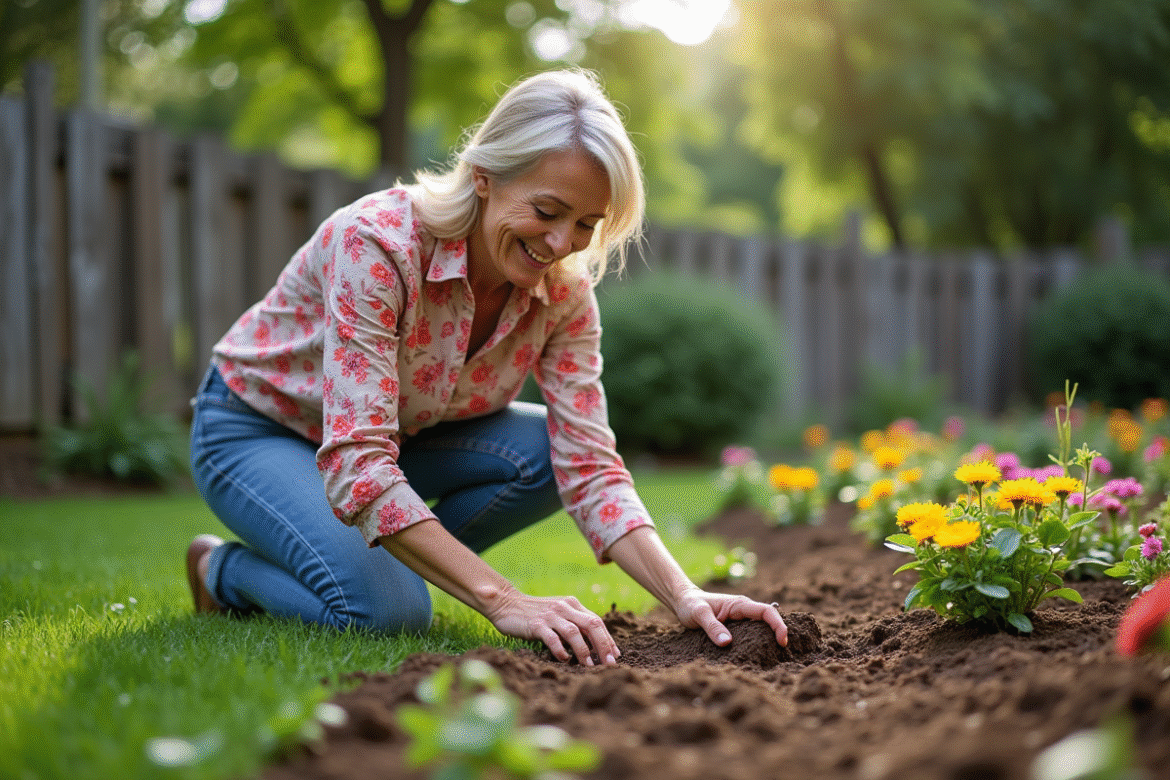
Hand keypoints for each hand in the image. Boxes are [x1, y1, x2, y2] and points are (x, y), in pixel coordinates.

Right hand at [484, 589, 620, 666]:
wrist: (506, 604)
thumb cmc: (534, 613)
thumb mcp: (557, 614)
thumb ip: (574, 623)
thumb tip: (594, 645)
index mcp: (571, 604)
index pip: (596, 620)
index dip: (608, 638)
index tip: (615, 655)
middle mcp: (564, 607)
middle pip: (591, 624)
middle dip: (603, 645)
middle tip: (609, 663)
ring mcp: (550, 615)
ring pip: (574, 632)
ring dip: (584, 650)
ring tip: (589, 666)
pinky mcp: (536, 624)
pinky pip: (552, 638)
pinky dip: (560, 650)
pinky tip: (565, 659)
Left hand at [673, 588, 787, 647]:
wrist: (684, 601)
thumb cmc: (691, 605)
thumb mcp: (699, 615)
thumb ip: (712, 627)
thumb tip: (727, 643)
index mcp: (739, 605)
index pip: (766, 611)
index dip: (778, 625)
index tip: (782, 641)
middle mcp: (744, 610)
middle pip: (768, 621)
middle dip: (778, 635)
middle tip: (782, 655)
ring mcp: (741, 619)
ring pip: (761, 628)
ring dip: (769, 640)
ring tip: (773, 659)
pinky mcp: (737, 627)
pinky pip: (751, 634)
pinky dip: (757, 643)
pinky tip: (757, 657)